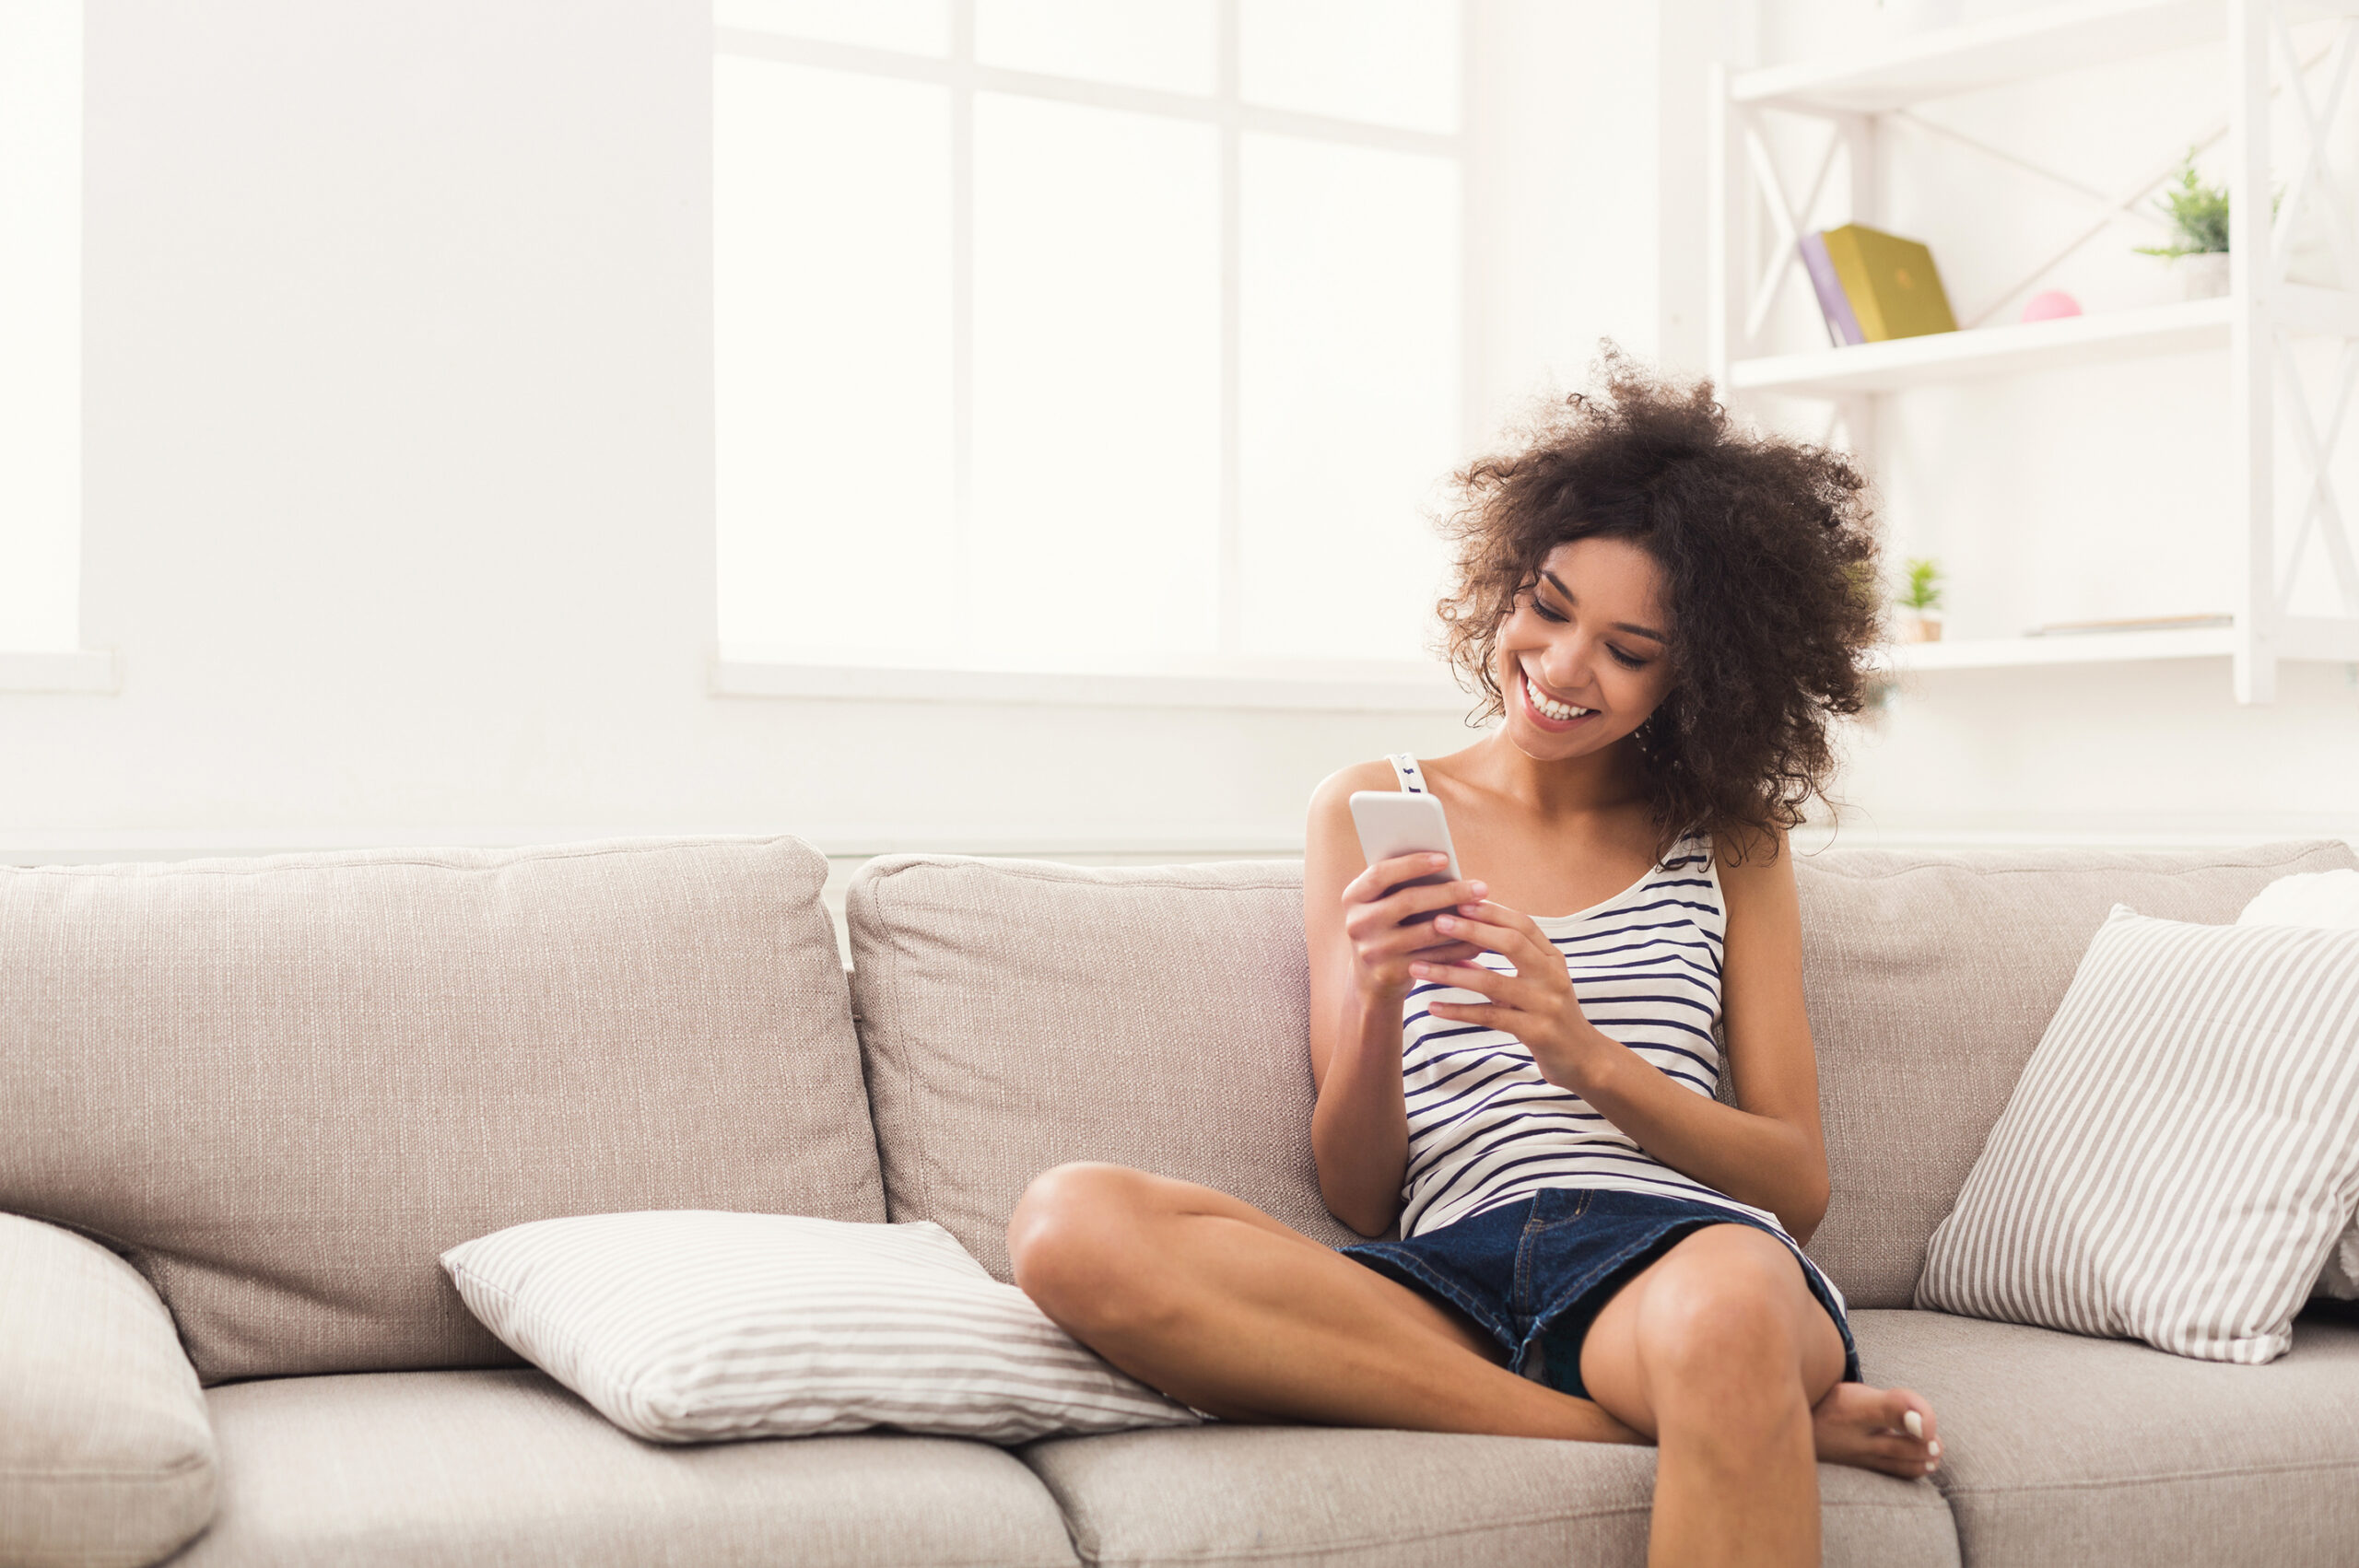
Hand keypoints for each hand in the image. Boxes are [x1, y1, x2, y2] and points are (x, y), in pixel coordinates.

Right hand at [1339, 853, 1487, 1004]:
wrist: (1370, 979)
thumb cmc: (1387, 927)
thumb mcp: (1382, 905)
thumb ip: (1402, 885)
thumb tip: (1447, 866)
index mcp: (1353, 897)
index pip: (1381, 874)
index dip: (1413, 864)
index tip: (1445, 858)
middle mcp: (1358, 923)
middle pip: (1408, 901)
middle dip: (1449, 892)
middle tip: (1481, 887)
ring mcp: (1373, 951)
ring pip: (1426, 932)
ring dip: (1461, 921)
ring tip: (1485, 910)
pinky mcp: (1391, 973)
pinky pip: (1435, 958)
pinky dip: (1460, 949)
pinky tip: (1479, 939)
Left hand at [1408, 900, 1614, 1092]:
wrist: (1584, 1060)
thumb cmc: (1551, 1017)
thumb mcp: (1534, 985)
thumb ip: (1504, 966)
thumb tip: (1459, 944)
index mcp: (1553, 959)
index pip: (1522, 924)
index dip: (1491, 911)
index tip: (1457, 900)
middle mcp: (1553, 976)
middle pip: (1511, 943)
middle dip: (1471, 930)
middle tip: (1436, 922)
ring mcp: (1546, 1004)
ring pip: (1492, 982)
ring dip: (1451, 973)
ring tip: (1418, 967)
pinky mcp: (1537, 1032)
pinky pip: (1490, 1016)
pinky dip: (1459, 1010)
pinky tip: (1433, 1007)